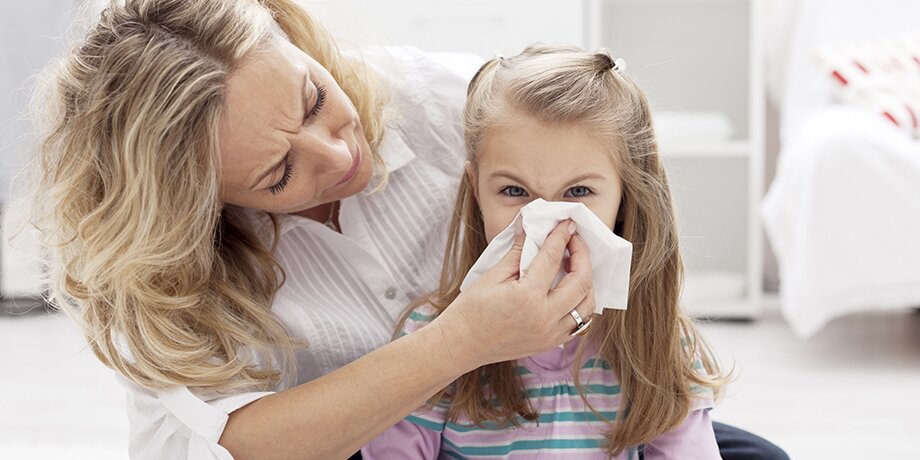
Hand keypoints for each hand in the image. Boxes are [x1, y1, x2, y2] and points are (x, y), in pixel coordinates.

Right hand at [434, 219, 595, 368]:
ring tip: (576, 265)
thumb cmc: (471, 309)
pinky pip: (579, 322)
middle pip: (581, 281)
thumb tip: (531, 229)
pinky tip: (571, 289)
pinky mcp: (550, 343)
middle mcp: (545, 318)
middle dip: (583, 255)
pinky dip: (581, 303)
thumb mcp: (492, 275)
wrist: (462, 344)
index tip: (567, 224)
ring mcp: (550, 334)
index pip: (552, 258)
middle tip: (575, 241)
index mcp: (527, 297)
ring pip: (587, 305)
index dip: (561, 237)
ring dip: (587, 281)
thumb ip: (518, 252)